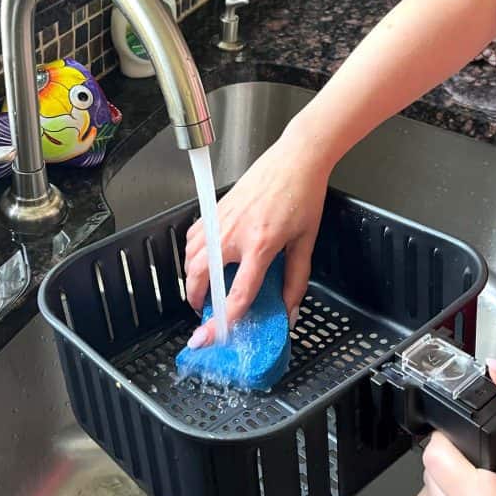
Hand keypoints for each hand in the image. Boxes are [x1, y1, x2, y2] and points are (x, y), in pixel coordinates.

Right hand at [184, 126, 330, 346]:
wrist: (296, 158)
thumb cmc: (303, 195)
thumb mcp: (306, 242)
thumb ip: (296, 279)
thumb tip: (290, 309)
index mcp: (260, 245)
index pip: (236, 294)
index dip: (223, 321)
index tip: (211, 337)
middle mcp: (234, 234)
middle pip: (200, 277)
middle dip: (198, 300)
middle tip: (207, 313)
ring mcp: (220, 220)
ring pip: (190, 258)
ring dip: (193, 279)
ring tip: (205, 290)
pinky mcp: (215, 208)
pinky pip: (192, 237)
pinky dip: (191, 253)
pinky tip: (204, 259)